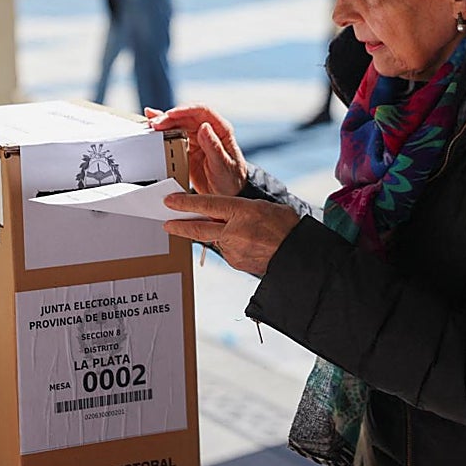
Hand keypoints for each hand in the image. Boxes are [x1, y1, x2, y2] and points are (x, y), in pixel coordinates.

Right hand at [146, 105, 247, 195]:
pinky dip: (162, 132)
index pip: (202, 111)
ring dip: (163, 123)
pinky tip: (152, 126)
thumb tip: (204, 126)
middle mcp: (208, 131)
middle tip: (155, 125)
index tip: (170, 114)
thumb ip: (213, 146)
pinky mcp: (188, 148)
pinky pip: (173, 136)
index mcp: (220, 130)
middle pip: (186, 117)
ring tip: (149, 125)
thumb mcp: (223, 165)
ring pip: (178, 124)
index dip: (185, 109)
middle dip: (169, 118)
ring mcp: (197, 139)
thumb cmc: (231, 179)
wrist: (228, 194)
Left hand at [163, 193, 300, 276]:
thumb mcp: (263, 207)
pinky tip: (248, 244)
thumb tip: (224, 213)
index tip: (170, 202)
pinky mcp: (235, 263)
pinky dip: (232, 246)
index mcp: (241, 212)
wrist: (299, 256)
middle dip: (179, 225)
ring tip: (245, 233)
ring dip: (219, 235)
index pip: (206, 205)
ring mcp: (233, 249)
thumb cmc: (286, 227)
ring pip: (216, 239)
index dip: (184, 203)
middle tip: (166, 223)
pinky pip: (227, 250)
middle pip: (198, 228)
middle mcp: (234, 231)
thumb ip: (240, 209)